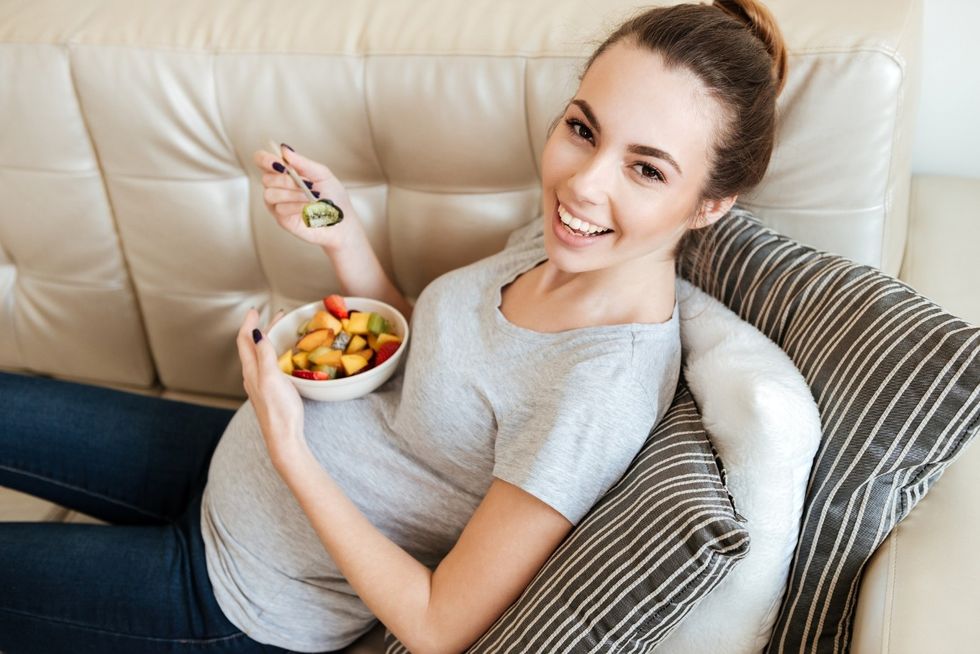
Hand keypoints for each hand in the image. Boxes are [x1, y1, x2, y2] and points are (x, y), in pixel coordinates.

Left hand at [237, 308, 308, 468]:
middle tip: (276, 317)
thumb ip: (264, 354)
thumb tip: (256, 332)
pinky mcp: (268, 392)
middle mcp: (252, 375)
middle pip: (251, 346)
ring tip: (278, 331)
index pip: (244, 340)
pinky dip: (272, 353)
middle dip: (259, 328)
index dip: (249, 323)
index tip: (256, 310)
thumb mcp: (271, 377)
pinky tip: (282, 357)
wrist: (283, 437)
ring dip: (266, 340)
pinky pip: (266, 365)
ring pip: (258, 356)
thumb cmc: (279, 409)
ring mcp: (259, 384)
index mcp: (251, 370)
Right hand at [253, 145, 360, 252]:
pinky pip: (280, 209)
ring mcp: (277, 204)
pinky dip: (296, 206)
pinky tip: (307, 208)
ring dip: (292, 194)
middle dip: (286, 180)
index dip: (265, 159)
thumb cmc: (333, 196)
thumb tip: (284, 149)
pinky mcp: (281, 219)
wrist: (342, 220)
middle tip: (306, 184)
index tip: (280, 164)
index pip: (262, 160)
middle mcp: (277, 186)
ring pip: (270, 195)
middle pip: (266, 179)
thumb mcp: (322, 174)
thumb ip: (303, 162)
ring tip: (310, 197)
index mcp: (284, 172)